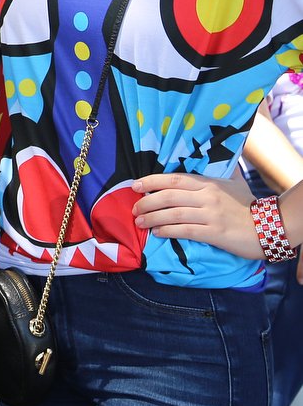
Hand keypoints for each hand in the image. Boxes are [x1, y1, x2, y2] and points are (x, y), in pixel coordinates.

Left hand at [131, 173, 262, 259]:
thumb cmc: (247, 206)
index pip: (174, 179)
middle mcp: (207, 196)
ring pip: (173, 214)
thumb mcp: (230, 185)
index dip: (152, 181)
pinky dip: (167, 231)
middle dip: (147, 202)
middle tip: (134, 208)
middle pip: (168, 196)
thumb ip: (209, 180)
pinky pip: (184, 231)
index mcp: (208, 183)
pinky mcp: (214, 233)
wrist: (271, 227)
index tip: (135, 185)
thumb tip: (192, 172)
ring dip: (152, 217)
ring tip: (139, 222)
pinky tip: (157, 232)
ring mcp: (210, 215)